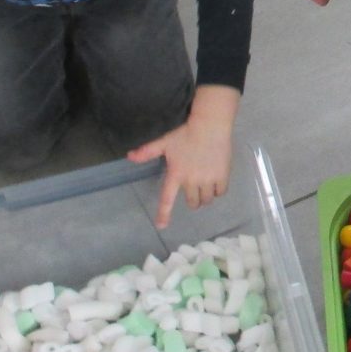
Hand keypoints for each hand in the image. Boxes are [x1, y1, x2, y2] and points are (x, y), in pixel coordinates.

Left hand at [127, 86, 237, 227]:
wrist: (210, 125)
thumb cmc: (185, 134)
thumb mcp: (164, 142)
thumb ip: (147, 152)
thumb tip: (129, 157)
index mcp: (176, 174)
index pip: (167, 199)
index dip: (164, 214)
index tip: (161, 226)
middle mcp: (191, 180)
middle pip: (193, 203)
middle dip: (192, 200)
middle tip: (193, 189)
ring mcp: (208, 179)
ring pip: (206, 200)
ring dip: (204, 197)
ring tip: (204, 187)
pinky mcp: (222, 176)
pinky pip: (220, 193)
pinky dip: (217, 191)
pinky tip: (215, 182)